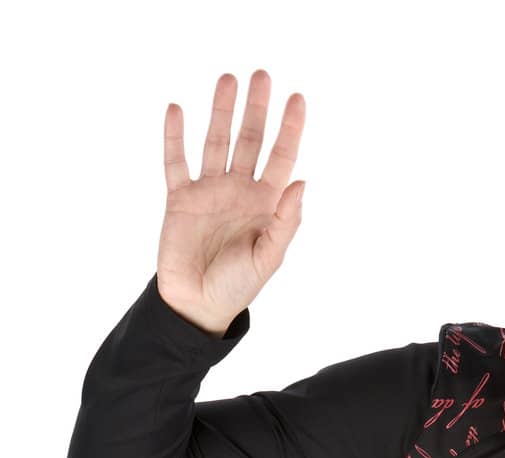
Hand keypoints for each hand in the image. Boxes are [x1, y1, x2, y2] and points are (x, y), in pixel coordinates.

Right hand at [156, 70, 306, 333]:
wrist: (196, 305)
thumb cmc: (236, 288)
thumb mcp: (268, 258)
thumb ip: (286, 222)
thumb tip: (301, 182)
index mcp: (265, 205)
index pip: (281, 158)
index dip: (290, 129)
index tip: (297, 99)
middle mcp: (238, 191)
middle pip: (250, 140)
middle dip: (257, 109)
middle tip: (262, 75)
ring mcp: (209, 191)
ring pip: (216, 141)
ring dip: (222, 111)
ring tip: (227, 79)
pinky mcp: (180, 198)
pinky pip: (176, 161)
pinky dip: (175, 136)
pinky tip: (177, 110)